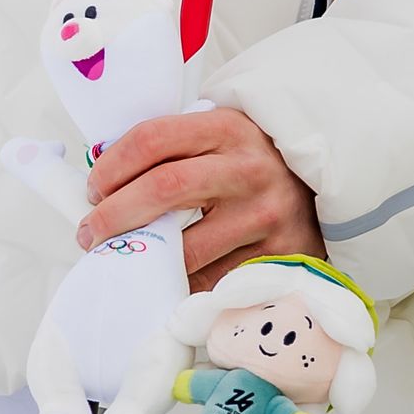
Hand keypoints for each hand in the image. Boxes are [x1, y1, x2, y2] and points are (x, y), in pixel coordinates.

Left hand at [83, 105, 320, 281]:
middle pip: (163, 188)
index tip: (93, 190)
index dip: (111, 166)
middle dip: (114, 215)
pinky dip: (181, 285)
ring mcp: (265, 215)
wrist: (323, 191)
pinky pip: (211, 281)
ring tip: (123, 260)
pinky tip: (168, 279)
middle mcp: (249, 169)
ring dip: (142, 260)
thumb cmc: (254, 164)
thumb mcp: (222, 138)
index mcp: (228, 128)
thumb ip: (174, 150)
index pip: (153, 139)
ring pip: (184, 248)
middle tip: (90, 234)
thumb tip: (103, 180)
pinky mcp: (276, 257)